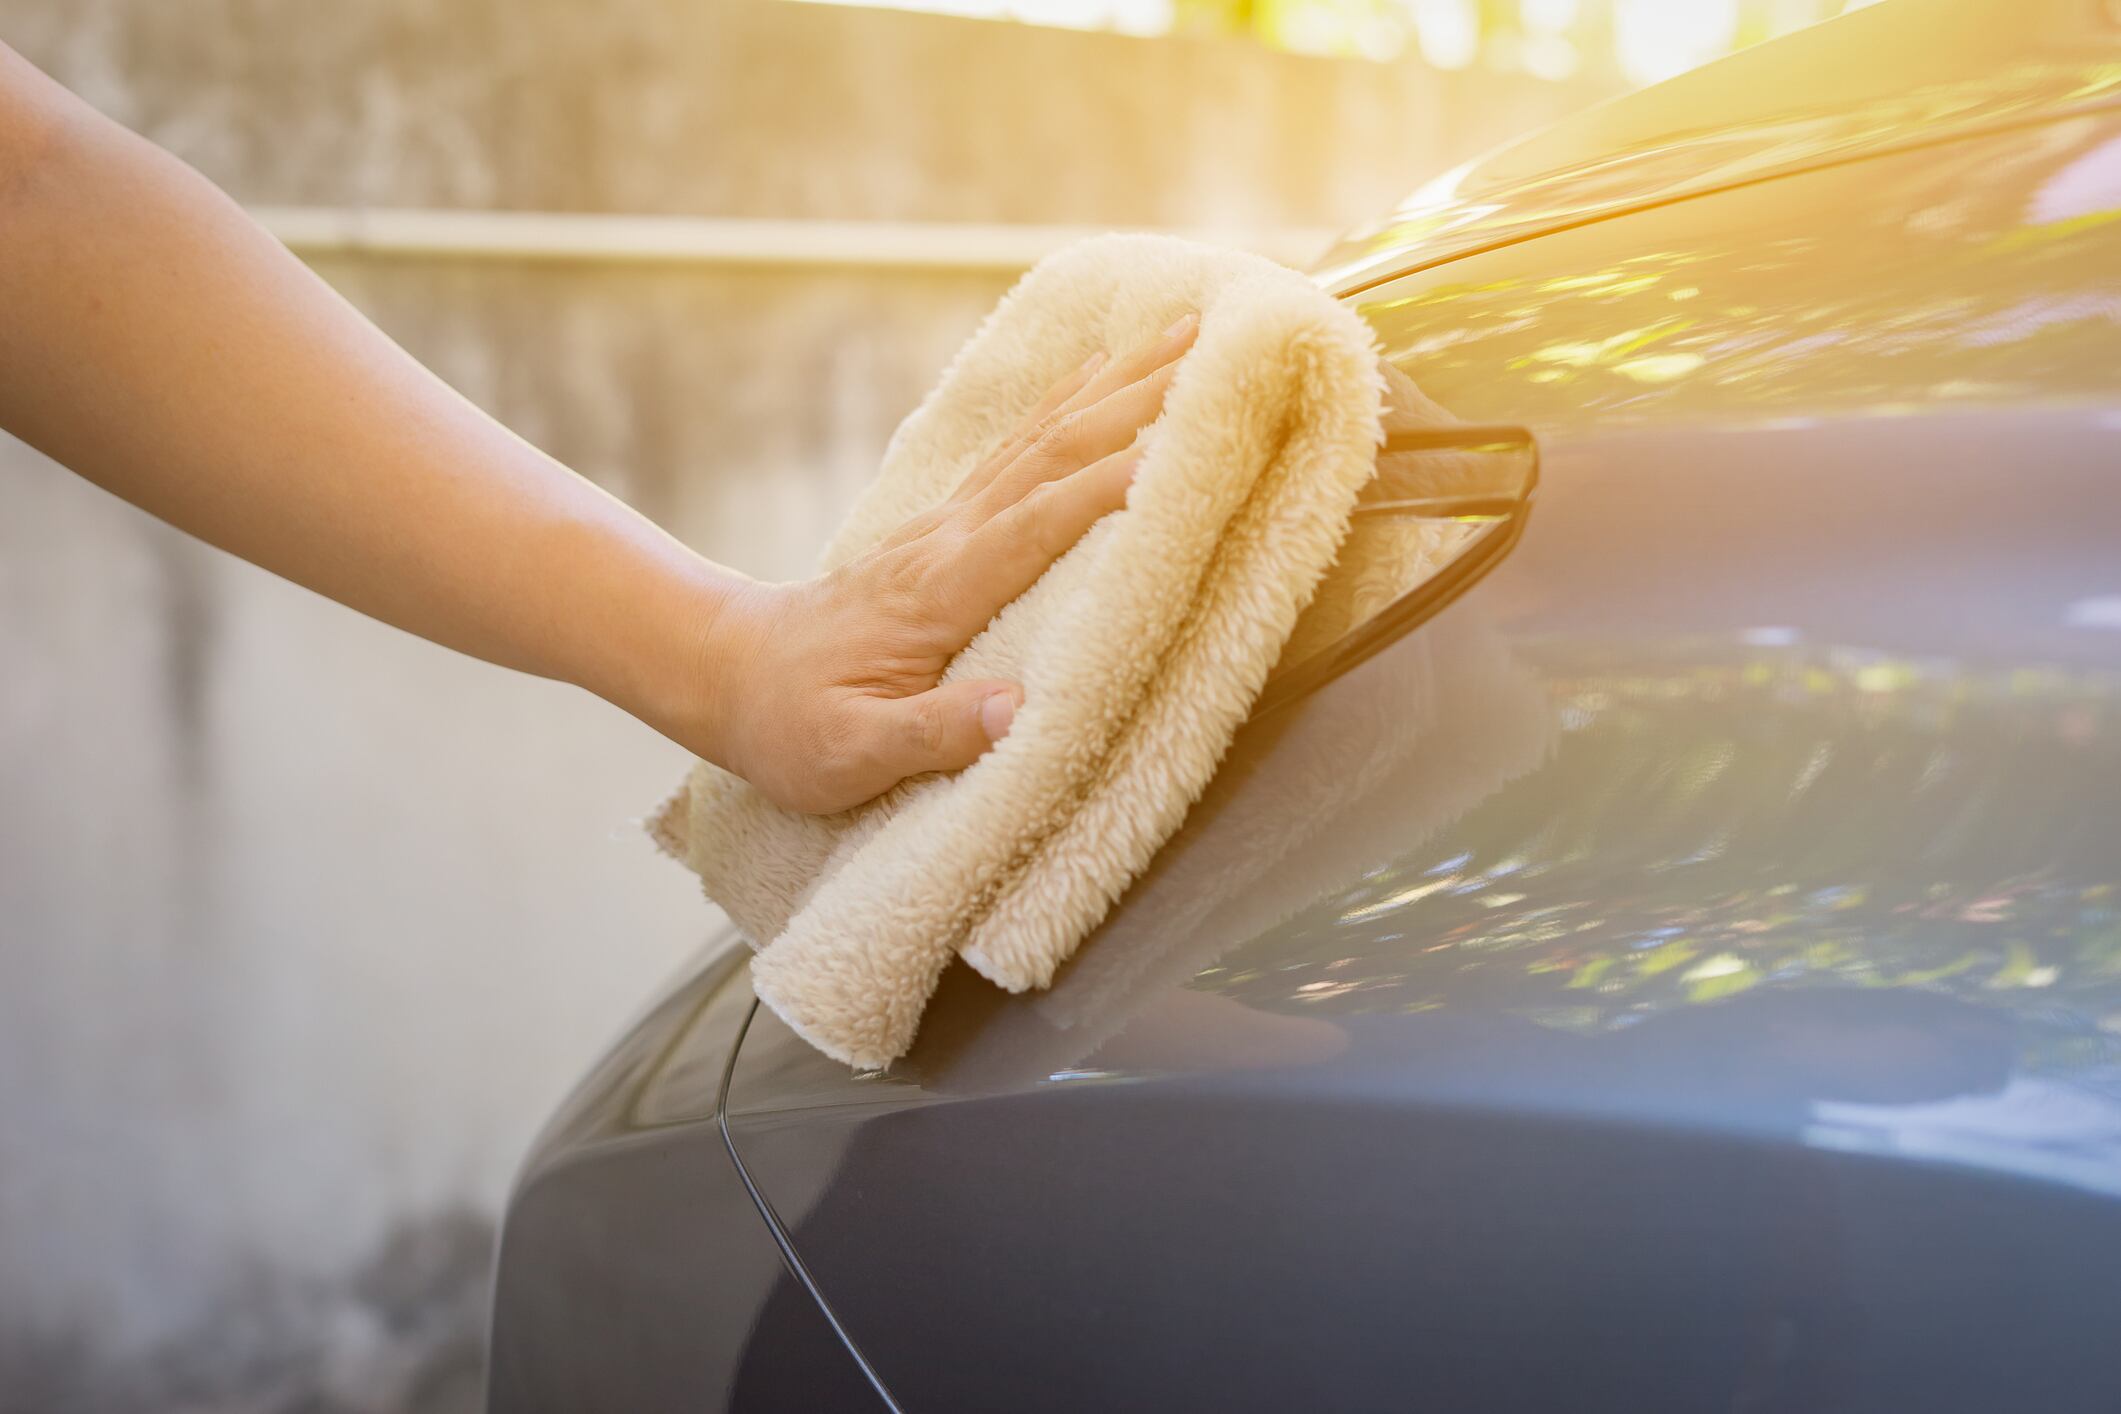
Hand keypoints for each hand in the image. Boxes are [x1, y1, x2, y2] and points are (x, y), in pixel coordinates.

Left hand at [693, 313, 1199, 813]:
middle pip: (1055, 453)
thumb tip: (1017, 712)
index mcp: (937, 590)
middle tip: (1216, 350)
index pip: (1038, 525)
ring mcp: (948, 524)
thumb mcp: (848, 753)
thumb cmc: (791, 725)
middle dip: (1138, 400)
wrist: (729, 675)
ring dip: (1117, 383)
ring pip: (1043, 436)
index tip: (1187, 452)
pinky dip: (1071, 403)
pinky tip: (1102, 373)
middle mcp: (949, 538)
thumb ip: (931, 732)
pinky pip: (1022, 449)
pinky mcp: (949, 526)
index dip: (1111, 488)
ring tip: (1186, 333)